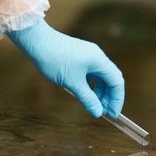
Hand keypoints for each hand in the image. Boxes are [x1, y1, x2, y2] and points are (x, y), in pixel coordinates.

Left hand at [6, 18, 123, 117]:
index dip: (117, 99)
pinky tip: (84, 92)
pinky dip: (91, 84)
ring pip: (101, 76)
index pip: (117, 82)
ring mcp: (89, 55)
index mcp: (99, 61)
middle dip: (109, 96)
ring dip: (100, 91)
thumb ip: (87, 99)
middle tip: (103, 111)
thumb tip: (98, 112)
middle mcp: (97, 56)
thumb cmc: (55, 60)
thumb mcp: (73, 83)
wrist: (38, 42)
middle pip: (111, 79)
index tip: (112, 114)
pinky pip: (91, 72)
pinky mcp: (80, 56)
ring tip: (94, 104)